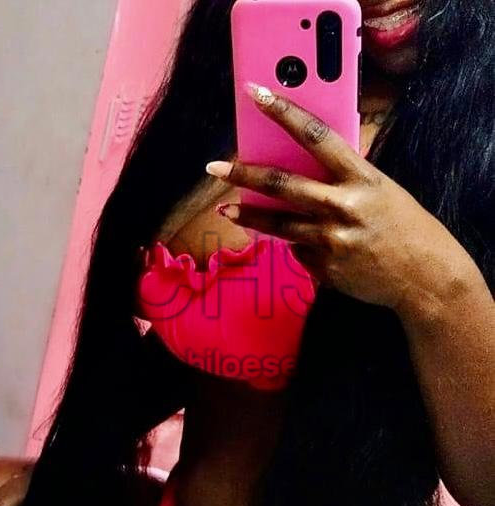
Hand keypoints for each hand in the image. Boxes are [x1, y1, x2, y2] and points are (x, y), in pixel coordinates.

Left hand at [208, 84, 480, 317]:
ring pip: (278, 225)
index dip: (284, 111)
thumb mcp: (381, 190)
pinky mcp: (325, 268)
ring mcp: (331, 241)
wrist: (424, 276)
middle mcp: (342, 206)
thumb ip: (344, 179)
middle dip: (243, 175)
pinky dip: (301, 246)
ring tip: (226, 212)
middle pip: (282, 185)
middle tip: (215, 168)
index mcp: (361, 177)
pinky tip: (317, 248)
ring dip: (249, 217)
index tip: (256, 94)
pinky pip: (300, 252)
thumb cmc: (405, 226)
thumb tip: (303, 169)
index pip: (315, 135)